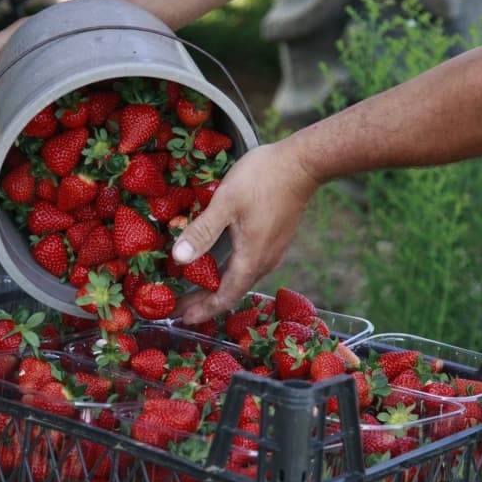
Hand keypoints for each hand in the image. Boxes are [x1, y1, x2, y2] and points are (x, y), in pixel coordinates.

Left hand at [172, 139, 318, 323]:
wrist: (302, 163)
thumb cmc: (262, 179)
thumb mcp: (226, 202)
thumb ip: (202, 231)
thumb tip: (178, 258)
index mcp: (251, 258)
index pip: (225, 297)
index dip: (202, 310)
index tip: (182, 318)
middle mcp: (264, 262)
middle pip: (231, 292)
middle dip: (204, 302)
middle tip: (179, 307)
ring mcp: (272, 252)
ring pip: (241, 280)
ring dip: (216, 289)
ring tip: (194, 291)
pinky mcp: (275, 241)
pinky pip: (248, 267)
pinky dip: (228, 274)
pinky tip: (217, 266)